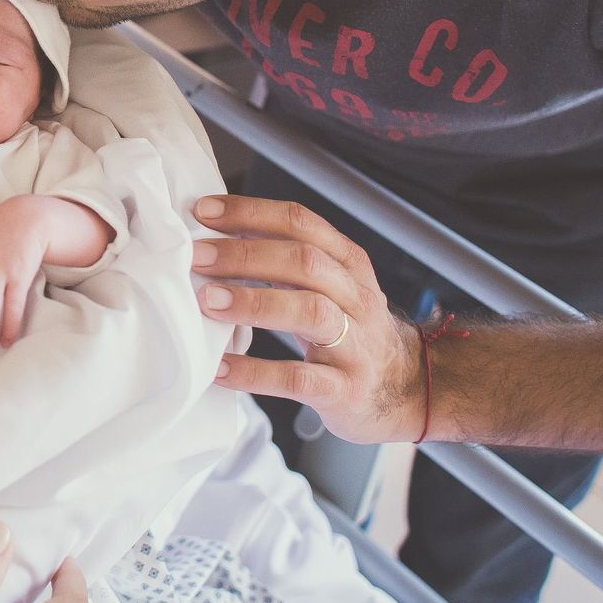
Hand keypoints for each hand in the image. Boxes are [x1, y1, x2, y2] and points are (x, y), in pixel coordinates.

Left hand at [191, 195, 425, 442]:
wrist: (405, 390)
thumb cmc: (351, 331)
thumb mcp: (332, 286)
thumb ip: (286, 261)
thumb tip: (218, 236)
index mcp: (348, 264)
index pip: (301, 223)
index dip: (252, 213)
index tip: (204, 212)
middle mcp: (356, 298)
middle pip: (305, 262)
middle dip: (246, 255)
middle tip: (197, 257)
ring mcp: (355, 345)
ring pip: (310, 312)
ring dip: (254, 303)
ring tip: (207, 301)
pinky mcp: (345, 390)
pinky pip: (298, 379)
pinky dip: (256, 373)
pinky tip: (220, 368)